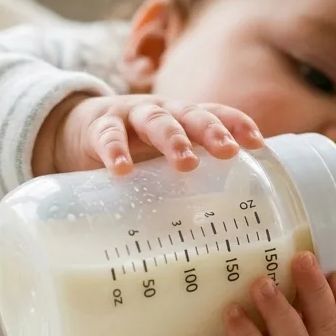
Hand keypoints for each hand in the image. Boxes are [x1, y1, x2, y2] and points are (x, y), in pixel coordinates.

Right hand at [33, 94, 263, 175]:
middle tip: (228, 152)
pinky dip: (115, 151)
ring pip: (155, 121)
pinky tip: (122, 170)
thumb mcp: (163, 158)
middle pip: (191, 114)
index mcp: (182, 118)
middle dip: (211, 131)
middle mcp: (162, 112)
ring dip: (173, 138)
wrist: (77, 129)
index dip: (237, 123)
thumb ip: (189, 179)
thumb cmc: (135, 149)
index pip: (215, 113)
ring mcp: (130, 116)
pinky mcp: (98, 126)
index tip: (257, 143)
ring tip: (186, 163)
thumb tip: (228, 223)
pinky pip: (109, 136)